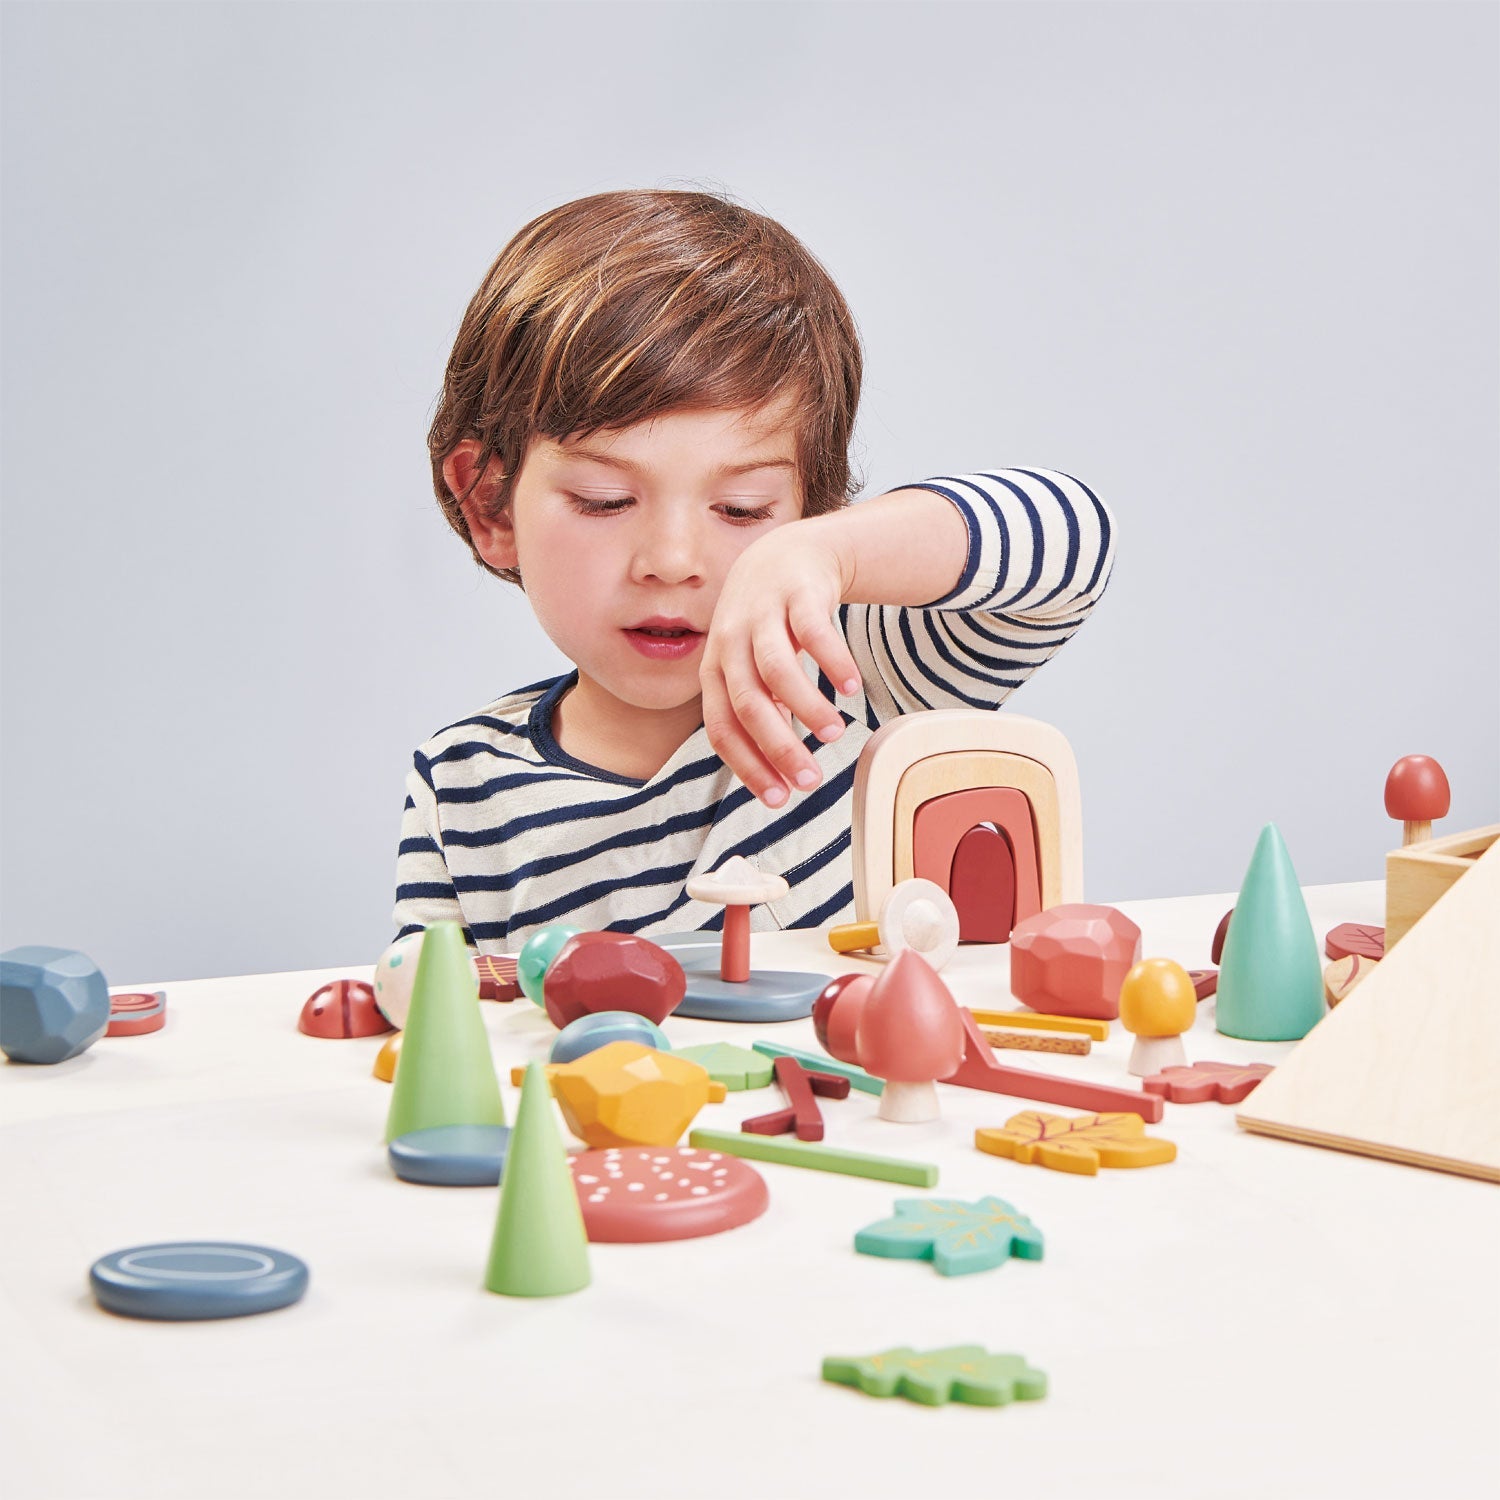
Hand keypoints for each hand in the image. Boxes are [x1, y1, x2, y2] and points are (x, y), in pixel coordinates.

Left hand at [700, 524, 861, 806]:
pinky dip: (833, 661)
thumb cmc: (767, 627)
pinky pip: (814, 630)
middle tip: (812, 782)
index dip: (748, 766)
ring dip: (806, 707)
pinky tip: (852, 688)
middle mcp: (730, 643)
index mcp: (715, 670)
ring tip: (834, 735)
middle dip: (780, 748)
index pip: (722, 728)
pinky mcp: (795, 593)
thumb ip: (762, 713)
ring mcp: (761, 615)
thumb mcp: (753, 669)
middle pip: (749, 704)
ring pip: (777, 670)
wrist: (785, 557)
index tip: (779, 799)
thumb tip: (779, 770)